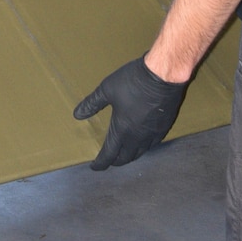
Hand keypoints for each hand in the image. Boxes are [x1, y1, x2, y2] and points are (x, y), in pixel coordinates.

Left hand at [73, 55, 186, 169]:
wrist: (162, 75)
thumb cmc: (133, 81)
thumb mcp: (107, 89)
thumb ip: (92, 103)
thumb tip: (77, 115)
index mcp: (122, 130)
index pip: (109, 155)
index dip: (100, 163)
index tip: (94, 166)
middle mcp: (137, 137)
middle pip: (125, 158)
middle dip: (115, 161)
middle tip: (109, 159)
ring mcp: (152, 134)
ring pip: (140, 153)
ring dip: (130, 156)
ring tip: (124, 153)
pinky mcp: (164, 127)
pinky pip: (153, 144)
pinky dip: (144, 147)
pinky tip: (143, 142)